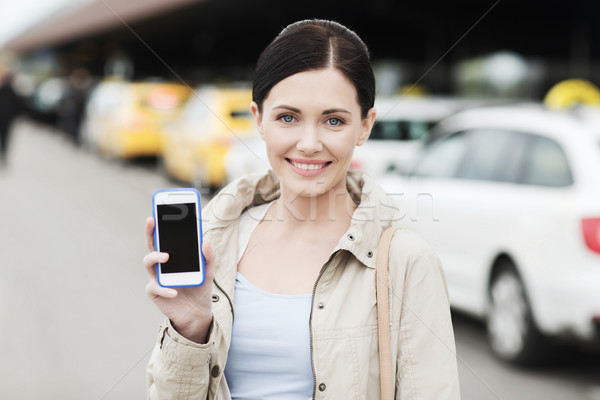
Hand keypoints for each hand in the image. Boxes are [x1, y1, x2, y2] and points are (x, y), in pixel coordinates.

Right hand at [143, 217, 214, 342]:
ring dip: (155, 257)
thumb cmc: (200, 287)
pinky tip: (175, 291)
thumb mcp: (209, 270)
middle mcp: (161, 264)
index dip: (160, 225)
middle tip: (152, 220)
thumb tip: (205, 240)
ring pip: (148, 263)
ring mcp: (156, 277)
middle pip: (151, 245)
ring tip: (166, 257)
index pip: (164, 237)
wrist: (198, 312)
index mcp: (173, 255)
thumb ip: (209, 255)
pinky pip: (156, 288)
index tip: (159, 211)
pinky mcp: (155, 293)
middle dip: (150, 232)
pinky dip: (165, 289)